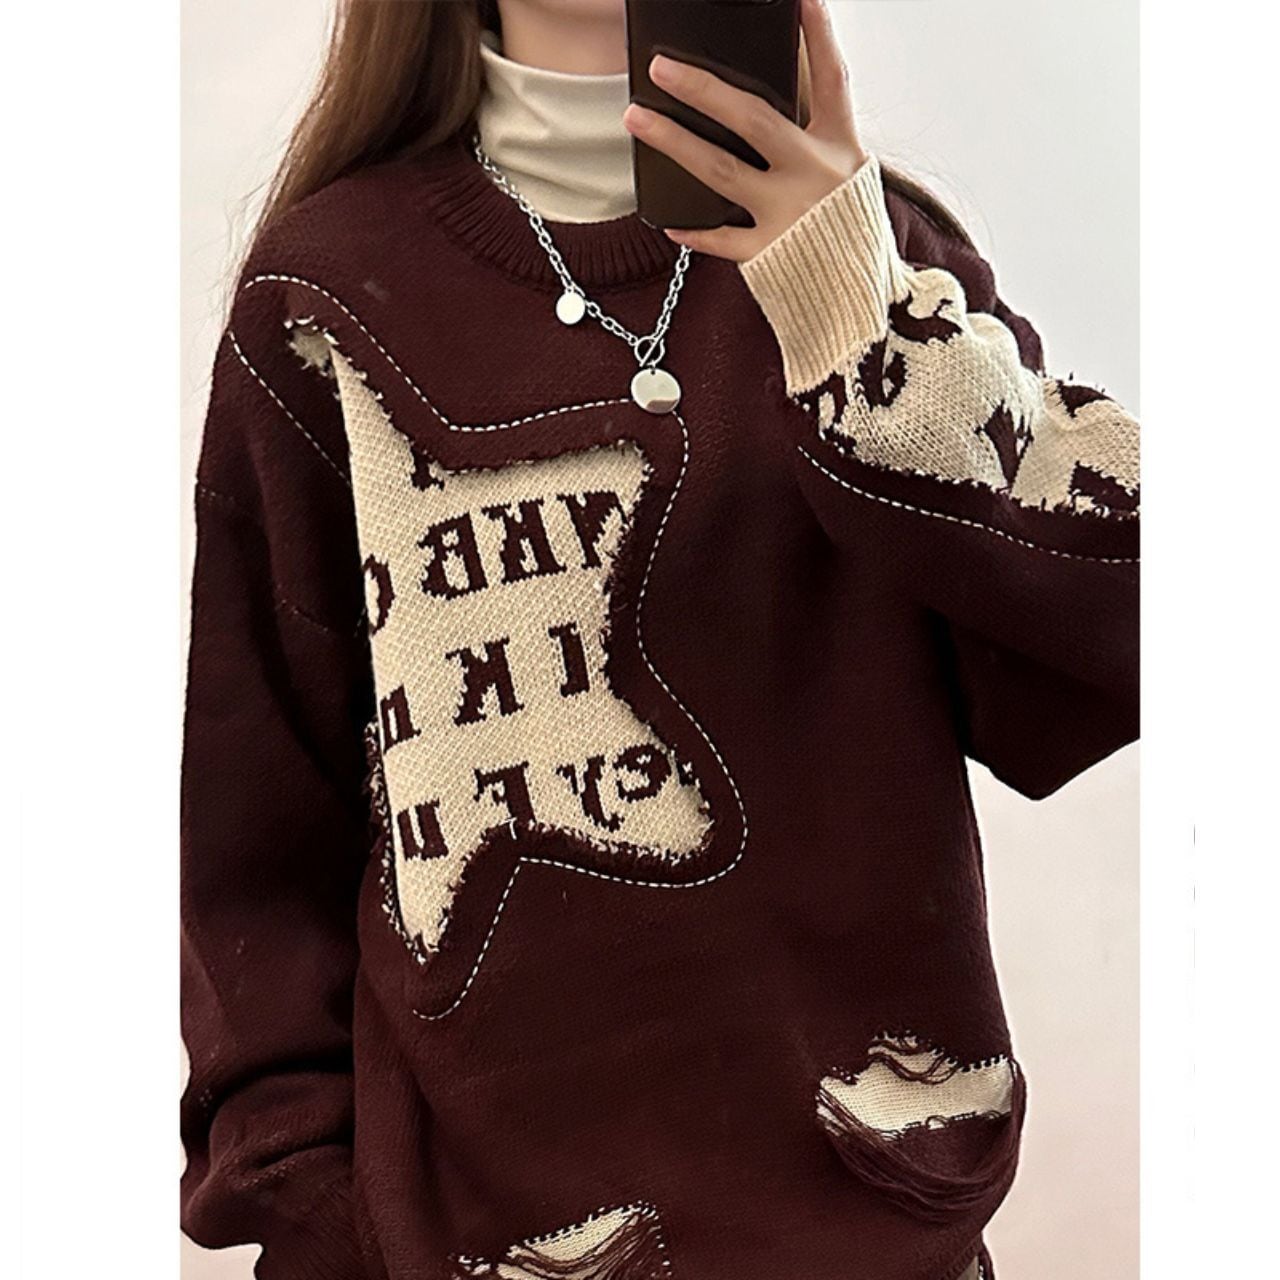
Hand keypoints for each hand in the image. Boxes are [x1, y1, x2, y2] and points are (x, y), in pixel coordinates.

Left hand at [621, 0, 867, 262]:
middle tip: (662, 69)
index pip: (831, 79)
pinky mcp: (769, 254)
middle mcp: (814, 175)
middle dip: (703, 89)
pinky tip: (669, 221)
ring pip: (720, 170)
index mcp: (841, 149)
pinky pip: (722, 238)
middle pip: (752, 119)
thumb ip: (814, 142)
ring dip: (674, 142)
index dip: (817, 35)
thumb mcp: (850, 177)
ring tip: (638, 119)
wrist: (866, 303)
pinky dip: (695, 231)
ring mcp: (788, 215)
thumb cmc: (852, 234)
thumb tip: (766, 106)